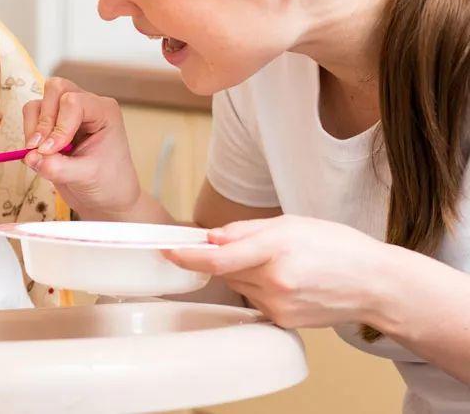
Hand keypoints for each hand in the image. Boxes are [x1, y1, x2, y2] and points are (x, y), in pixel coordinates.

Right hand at [22, 77, 141, 218]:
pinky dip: (29, 133)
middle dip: (44, 120)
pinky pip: (32, 116)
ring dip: (33, 127)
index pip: (74, 102)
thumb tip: (30, 157)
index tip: (50, 151)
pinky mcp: (52, 124)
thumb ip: (58, 167)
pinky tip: (38, 154)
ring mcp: (67, 113)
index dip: (58, 126)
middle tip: (40, 148)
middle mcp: (86, 106)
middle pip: (55, 89)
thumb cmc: (108, 184)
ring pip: (40, 102)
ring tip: (38, 153)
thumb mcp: (86, 177)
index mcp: (104, 112)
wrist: (107, 198)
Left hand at [164, 215, 391, 328]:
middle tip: (253, 248)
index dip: (188, 256)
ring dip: (246, 273)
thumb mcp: (291, 223)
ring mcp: (279, 305)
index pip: (218, 258)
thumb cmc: (338, 247)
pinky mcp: (283, 321)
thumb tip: (211, 237)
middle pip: (226, 270)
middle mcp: (274, 281)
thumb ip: (245, 230)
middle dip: (228, 258)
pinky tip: (288, 281)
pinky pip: (256, 300)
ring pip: (240, 286)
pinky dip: (261, 289)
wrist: (375, 285)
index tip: (169, 250)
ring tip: (281, 264)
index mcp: (276, 249)